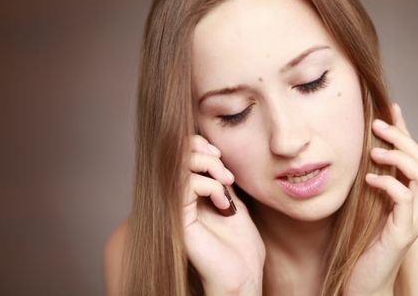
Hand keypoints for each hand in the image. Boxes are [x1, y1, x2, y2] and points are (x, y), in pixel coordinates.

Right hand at [183, 135, 265, 294]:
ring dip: (208, 165)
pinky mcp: (178, 219)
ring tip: (227, 181)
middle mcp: (174, 199)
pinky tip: (223, 202)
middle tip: (224, 168)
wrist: (243, 274)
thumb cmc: (239, 243)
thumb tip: (213, 152)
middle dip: (203, 151)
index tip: (220, 154)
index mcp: (184, 194)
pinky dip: (209, 185)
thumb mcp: (230, 198)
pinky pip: (185, 184)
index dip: (196, 144)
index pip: (177, 154)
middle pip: (174, 154)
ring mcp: (174, 209)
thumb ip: (217, 178)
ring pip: (178, 165)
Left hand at [346, 103, 417, 295]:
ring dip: (399, 157)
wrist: (363, 282)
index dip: (404, 130)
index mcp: (407, 197)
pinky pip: (405, 200)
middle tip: (379, 123)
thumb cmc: (361, 244)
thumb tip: (357, 155)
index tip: (391, 108)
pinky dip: (388, 183)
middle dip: (403, 137)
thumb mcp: (363, 206)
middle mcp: (416, 206)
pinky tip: (368, 179)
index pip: (412, 156)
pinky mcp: (403, 233)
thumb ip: (367, 183)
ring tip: (374, 150)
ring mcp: (413, 220)